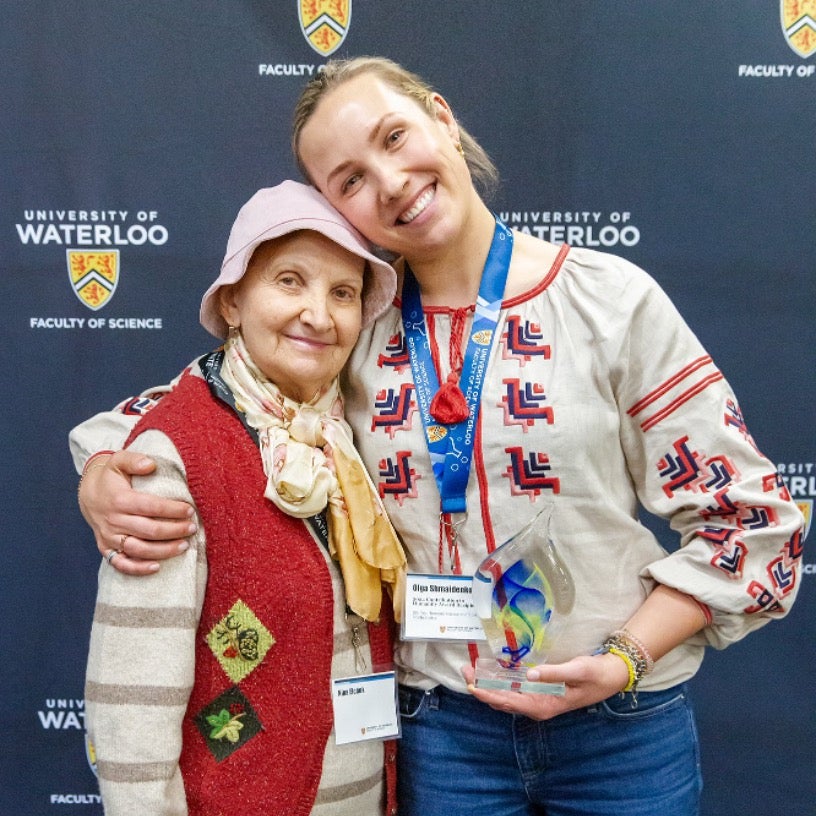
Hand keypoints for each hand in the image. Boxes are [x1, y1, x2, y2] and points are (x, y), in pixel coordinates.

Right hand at [78, 450, 195, 574]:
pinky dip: (138, 568)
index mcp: (120, 499)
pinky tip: (157, 567)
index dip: (173, 510)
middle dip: (174, 530)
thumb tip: (150, 465)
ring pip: (138, 549)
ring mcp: (109, 537)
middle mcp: (113, 520)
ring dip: (163, 551)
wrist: (88, 493)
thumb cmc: (110, 477)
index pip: (151, 507)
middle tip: (192, 528)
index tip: (190, 510)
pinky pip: (120, 563)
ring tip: (184, 546)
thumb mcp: (119, 460)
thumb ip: (135, 460)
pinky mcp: (105, 548)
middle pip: (149, 531)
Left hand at [461, 652, 628, 720]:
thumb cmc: (594, 674)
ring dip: (488, 686)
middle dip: (481, 688)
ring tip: (470, 671)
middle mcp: (537, 707)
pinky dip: (499, 684)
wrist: (610, 678)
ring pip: (505, 697)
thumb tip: (530, 675)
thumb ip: (553, 672)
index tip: (472, 685)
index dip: (488, 694)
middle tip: (464, 670)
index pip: (509, 702)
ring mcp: (537, 702)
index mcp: (544, 706)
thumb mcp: (577, 670)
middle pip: (502, 701)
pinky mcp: (539, 695)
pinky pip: (514, 692)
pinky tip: (491, 673)